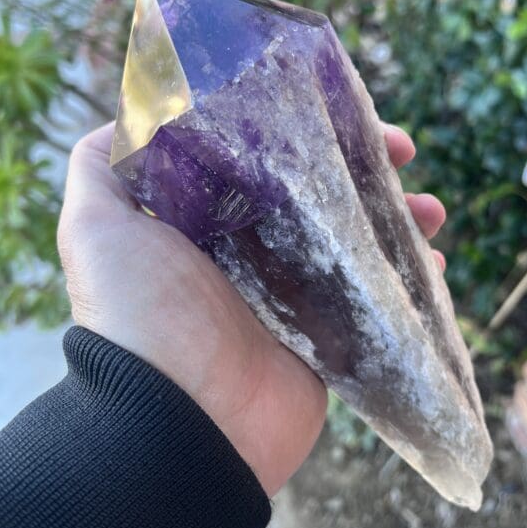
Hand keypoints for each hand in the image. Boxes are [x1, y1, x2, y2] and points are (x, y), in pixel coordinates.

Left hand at [57, 122, 445, 495]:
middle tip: (401, 151)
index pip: (264, 160)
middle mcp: (251, 255)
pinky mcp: (325, 339)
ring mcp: (293, 297)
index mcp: (209, 222)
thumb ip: (100, 166)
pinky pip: (374, 300)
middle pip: (319, 197)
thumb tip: (128, 115)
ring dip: (397, 219)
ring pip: (355, 243)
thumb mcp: (94, 226)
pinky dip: (407, 279)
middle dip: (364, 168)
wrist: (179, 421)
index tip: (340, 106)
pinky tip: (432, 263)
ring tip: (430, 209)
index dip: (302, 129)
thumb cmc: (138, 314)